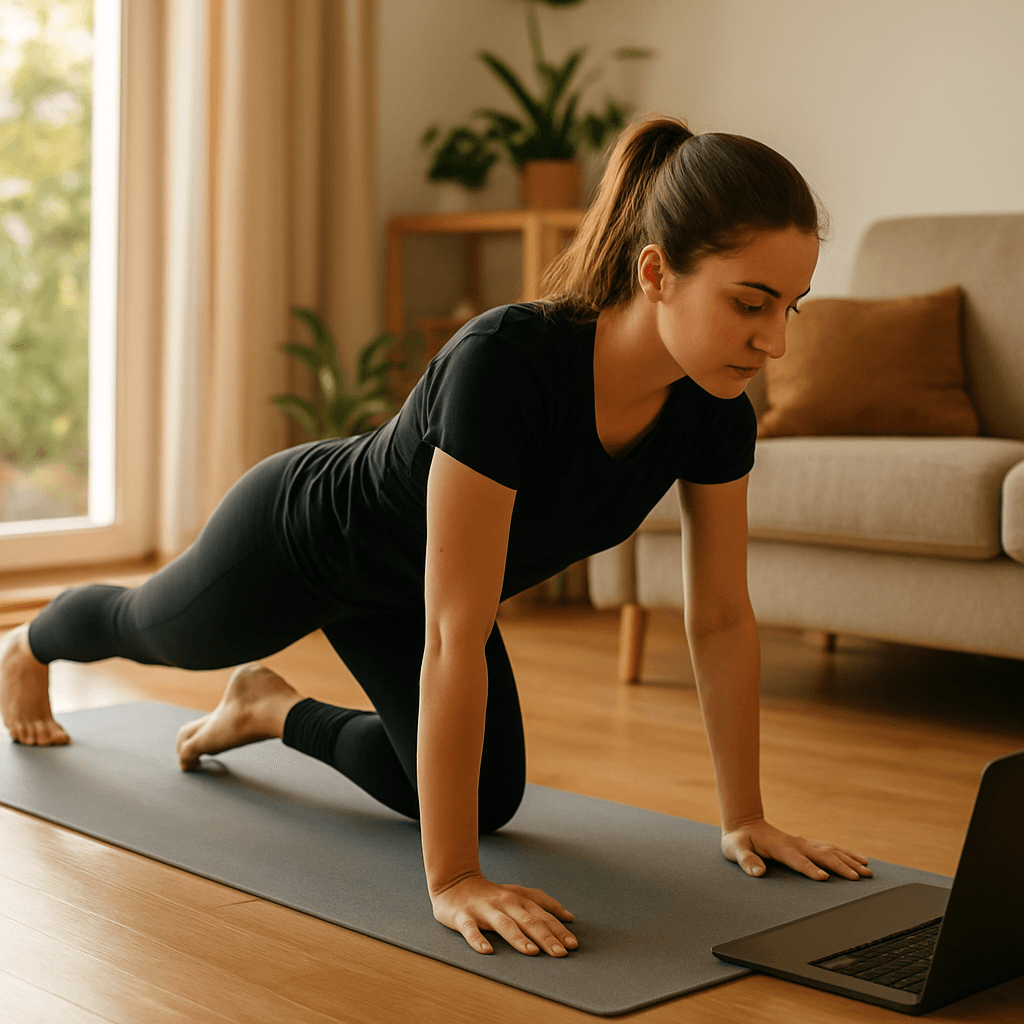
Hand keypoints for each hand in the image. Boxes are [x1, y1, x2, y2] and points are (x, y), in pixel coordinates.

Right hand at [430, 873, 577, 955]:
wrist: (454, 880)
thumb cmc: (490, 893)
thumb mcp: (518, 893)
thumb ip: (542, 903)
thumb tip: (569, 917)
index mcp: (518, 899)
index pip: (543, 915)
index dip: (558, 929)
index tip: (573, 945)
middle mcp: (504, 902)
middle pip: (528, 920)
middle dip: (545, 937)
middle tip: (560, 953)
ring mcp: (484, 909)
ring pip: (504, 924)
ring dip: (518, 938)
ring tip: (531, 952)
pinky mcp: (463, 916)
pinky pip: (471, 929)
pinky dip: (478, 940)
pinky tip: (487, 951)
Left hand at [722, 817, 872, 880]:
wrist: (744, 824)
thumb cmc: (738, 840)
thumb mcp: (734, 849)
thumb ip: (745, 859)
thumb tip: (758, 872)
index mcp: (779, 847)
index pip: (797, 859)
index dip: (809, 868)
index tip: (824, 879)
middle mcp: (795, 843)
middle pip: (821, 854)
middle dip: (841, 866)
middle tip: (859, 878)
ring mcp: (802, 842)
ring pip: (830, 850)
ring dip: (848, 860)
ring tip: (867, 872)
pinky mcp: (806, 844)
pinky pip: (829, 848)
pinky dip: (846, 854)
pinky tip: (860, 860)